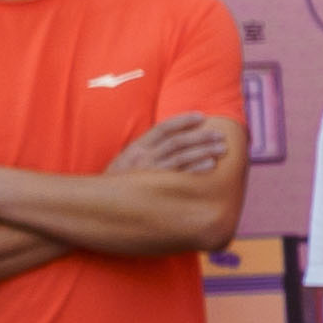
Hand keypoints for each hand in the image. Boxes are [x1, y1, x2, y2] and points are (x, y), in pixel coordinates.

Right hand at [111, 114, 232, 177]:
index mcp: (136, 148)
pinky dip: (195, 168)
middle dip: (200, 136)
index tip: (202, 117)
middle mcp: (142, 157)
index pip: (162, 128)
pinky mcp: (154, 188)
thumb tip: (174, 144)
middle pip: (177, 141)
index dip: (183, 121)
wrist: (100, 205)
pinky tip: (210, 165)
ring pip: (180, 156)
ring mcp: (148, 172)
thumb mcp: (128, 163)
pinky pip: (179, 176)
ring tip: (222, 148)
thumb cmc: (119, 185)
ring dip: (204, 150)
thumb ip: (147, 153)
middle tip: (220, 135)